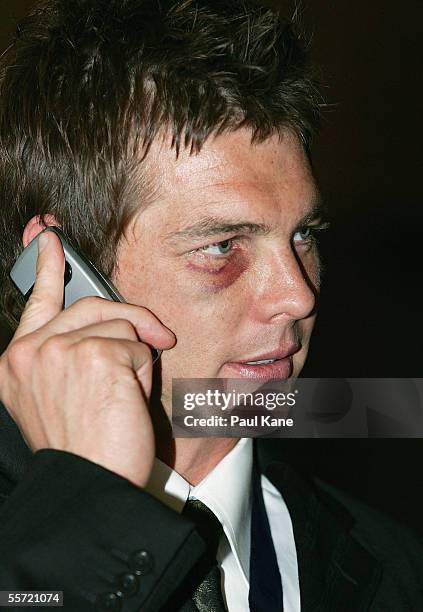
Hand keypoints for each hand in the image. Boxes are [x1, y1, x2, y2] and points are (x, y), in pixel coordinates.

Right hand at [0, 230, 174, 486]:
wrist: (91, 487)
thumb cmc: (86, 447)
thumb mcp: (63, 395)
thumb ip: (71, 352)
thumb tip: (109, 322)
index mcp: (17, 363)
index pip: (36, 301)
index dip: (46, 264)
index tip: (48, 233)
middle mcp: (28, 352)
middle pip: (91, 305)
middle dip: (129, 319)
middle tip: (159, 335)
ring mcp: (56, 350)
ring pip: (118, 324)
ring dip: (134, 358)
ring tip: (123, 397)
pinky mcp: (93, 355)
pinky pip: (136, 344)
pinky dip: (143, 370)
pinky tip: (128, 400)